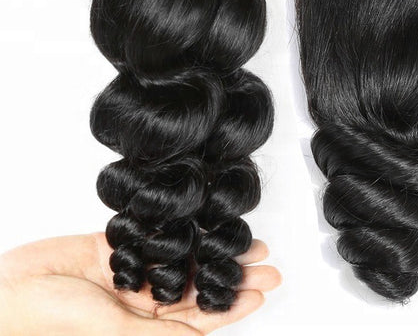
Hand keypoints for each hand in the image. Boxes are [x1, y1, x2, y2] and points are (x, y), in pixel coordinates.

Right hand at [0, 233, 280, 334]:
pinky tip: (198, 219)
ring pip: (182, 258)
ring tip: (242, 238)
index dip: (232, 304)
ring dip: (211, 248)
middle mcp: (142, 300)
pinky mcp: (114, 245)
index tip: (262, 289)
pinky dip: (174, 228)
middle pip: (198, 285)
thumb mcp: (110, 332)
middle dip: (232, 272)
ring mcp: (130, 270)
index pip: (200, 317)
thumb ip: (156, 335)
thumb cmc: (52, 321)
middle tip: (266, 260)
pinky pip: (151, 235)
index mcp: (145, 327)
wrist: (8, 293)